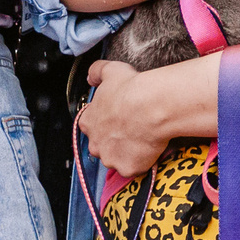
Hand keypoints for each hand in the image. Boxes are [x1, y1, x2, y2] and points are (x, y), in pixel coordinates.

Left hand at [76, 60, 167, 177]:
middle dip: (114, 141)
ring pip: (118, 159)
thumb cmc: (131, 89)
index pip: (91, 126)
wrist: (151, 106)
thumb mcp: (110, 70)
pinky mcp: (127, 168)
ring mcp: (110, 158)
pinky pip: (135, 168)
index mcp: (89, 122)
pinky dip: (142, 161)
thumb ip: (96, 72)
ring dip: (128, 152)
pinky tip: (150, 148)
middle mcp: (95, 143)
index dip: (106, 123)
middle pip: (102, 146)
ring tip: (144, 138)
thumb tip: (91, 76)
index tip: (118, 118)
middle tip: (132, 129)